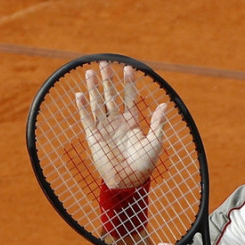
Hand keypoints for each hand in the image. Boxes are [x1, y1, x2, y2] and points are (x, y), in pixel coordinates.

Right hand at [76, 62, 166, 187]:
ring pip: (97, 103)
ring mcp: (104, 128)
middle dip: (108, 80)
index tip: (128, 68)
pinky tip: (80, 94)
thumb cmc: (144, 165)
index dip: (128, 83)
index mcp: (132, 122)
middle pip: (111, 96)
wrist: (128, 181)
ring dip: (94, 88)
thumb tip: (164, 105)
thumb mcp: (155, 143)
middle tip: (105, 63)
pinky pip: (87, 118)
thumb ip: (157, 124)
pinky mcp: (93, 136)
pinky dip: (83, 107)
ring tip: (91, 72)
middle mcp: (117, 122)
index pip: (129, 97)